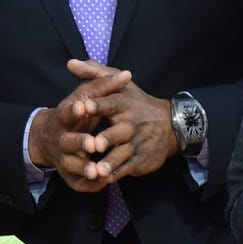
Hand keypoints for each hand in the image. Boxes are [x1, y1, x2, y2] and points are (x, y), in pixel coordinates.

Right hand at [28, 66, 133, 192]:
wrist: (49, 137)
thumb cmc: (75, 112)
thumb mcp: (86, 95)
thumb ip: (105, 85)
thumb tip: (127, 75)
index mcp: (62, 116)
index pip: (66, 112)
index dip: (74, 111)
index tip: (83, 107)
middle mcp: (59, 138)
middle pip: (67, 141)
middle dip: (79, 143)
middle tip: (92, 143)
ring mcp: (63, 157)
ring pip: (71, 165)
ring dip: (83, 168)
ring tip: (97, 171)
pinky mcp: (68, 174)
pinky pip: (77, 182)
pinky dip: (88, 184)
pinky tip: (102, 183)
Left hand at [63, 60, 180, 182]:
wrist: (171, 126)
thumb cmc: (137, 103)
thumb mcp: (119, 84)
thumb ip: (93, 73)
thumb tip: (70, 63)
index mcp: (124, 104)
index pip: (110, 102)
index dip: (97, 104)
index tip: (83, 105)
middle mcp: (133, 123)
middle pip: (119, 132)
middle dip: (107, 138)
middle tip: (94, 144)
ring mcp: (138, 143)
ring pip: (123, 153)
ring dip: (111, 162)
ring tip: (98, 171)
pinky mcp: (142, 159)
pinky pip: (128, 167)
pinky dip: (117, 174)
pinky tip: (105, 179)